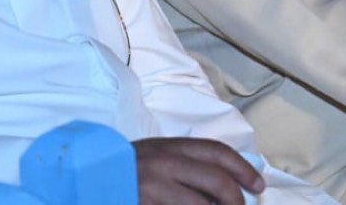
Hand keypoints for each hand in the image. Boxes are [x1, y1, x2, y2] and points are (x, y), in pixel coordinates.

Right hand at [133, 137, 263, 204]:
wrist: (88, 177)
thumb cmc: (127, 169)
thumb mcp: (157, 155)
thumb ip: (187, 163)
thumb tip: (228, 182)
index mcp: (171, 146)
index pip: (217, 153)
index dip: (243, 170)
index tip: (258, 185)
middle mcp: (166, 164)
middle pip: (218, 182)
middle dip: (236, 200)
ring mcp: (155, 188)